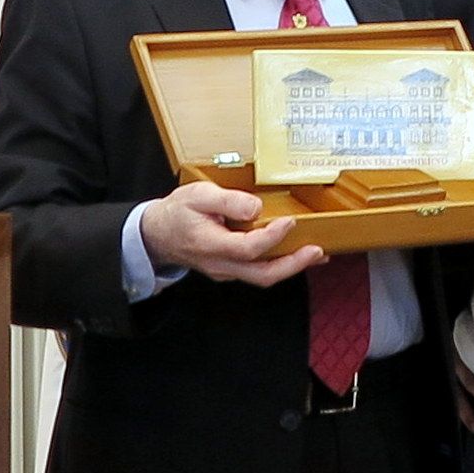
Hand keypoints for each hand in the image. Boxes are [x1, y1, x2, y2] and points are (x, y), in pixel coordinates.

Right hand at [139, 180, 322, 284]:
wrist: (156, 234)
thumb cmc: (177, 213)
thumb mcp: (197, 196)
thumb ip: (227, 201)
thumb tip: (256, 208)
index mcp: (211, 245)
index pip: (247, 248)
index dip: (272, 237)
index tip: (289, 221)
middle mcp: (221, 264)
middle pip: (262, 274)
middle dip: (293, 264)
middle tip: (317, 251)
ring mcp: (226, 270)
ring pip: (262, 276)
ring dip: (292, 267)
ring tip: (317, 254)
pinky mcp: (231, 269)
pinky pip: (258, 271)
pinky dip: (281, 264)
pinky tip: (297, 253)